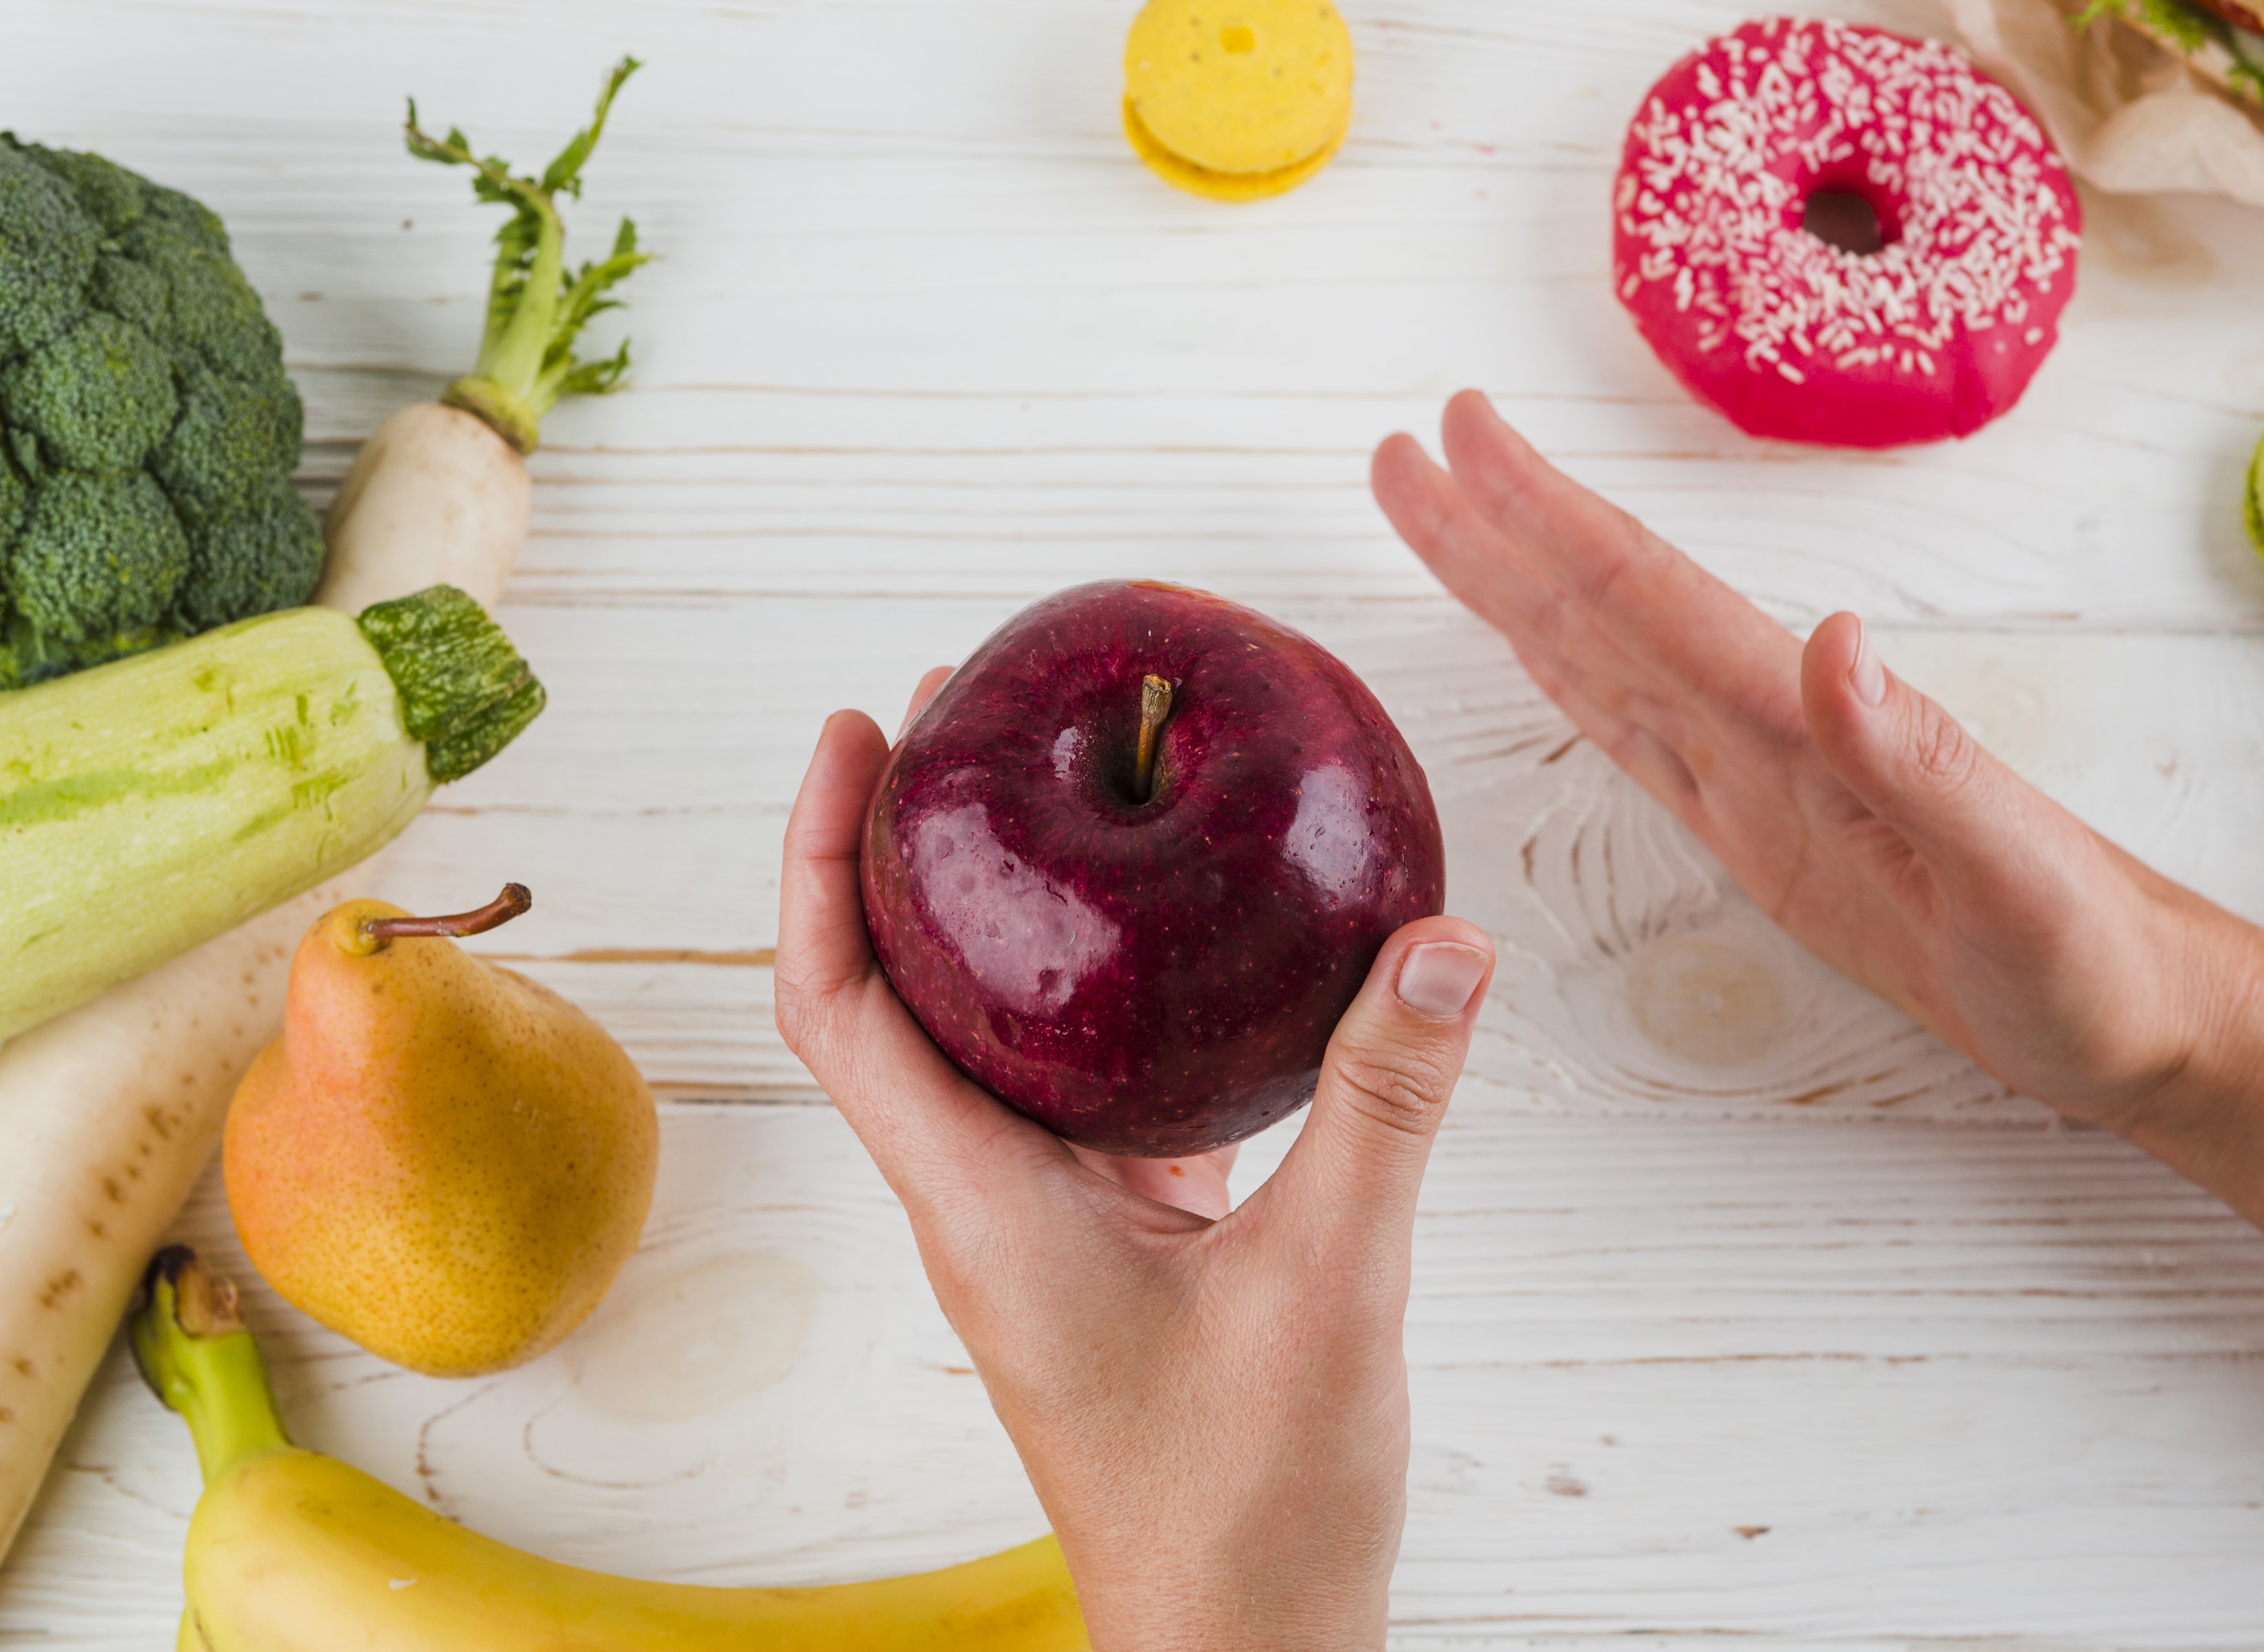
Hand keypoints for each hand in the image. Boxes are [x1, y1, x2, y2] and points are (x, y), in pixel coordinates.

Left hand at [776, 674, 1496, 1651]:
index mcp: (982, 1203)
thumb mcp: (1330, 1288)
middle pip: (903, 987)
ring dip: (1017, 909)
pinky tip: (1207, 940)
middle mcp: (992, 1198)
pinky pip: (1103, 1085)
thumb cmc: (1248, 1509)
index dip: (822, 856)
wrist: (1246, 1643)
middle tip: (967, 705)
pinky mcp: (1127, 1242)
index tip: (859, 729)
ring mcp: (1056, 1221)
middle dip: (917, 839)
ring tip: (1076, 785)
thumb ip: (1382, 1112)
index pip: (839, 1002)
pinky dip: (1130, 996)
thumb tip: (1441, 941)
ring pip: (1005, 1032)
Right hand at [1372, 391, 2263, 1128]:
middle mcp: (1774, 728)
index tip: (1462, 431)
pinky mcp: (1766, 831)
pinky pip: (1641, 737)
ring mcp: (1765, 775)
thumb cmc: (2095, 958)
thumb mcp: (2019, 879)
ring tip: (1434, 515)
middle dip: (1498, 528)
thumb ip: (1921, 758)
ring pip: (1606, 657)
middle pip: (1606, 605)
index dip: (1547, 517)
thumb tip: (1827, 635)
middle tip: (1403, 450)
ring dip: (1517, 586)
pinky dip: (1574, 680)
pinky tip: (1537, 645)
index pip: (1650, 598)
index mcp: (1810, 723)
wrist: (2151, 1015)